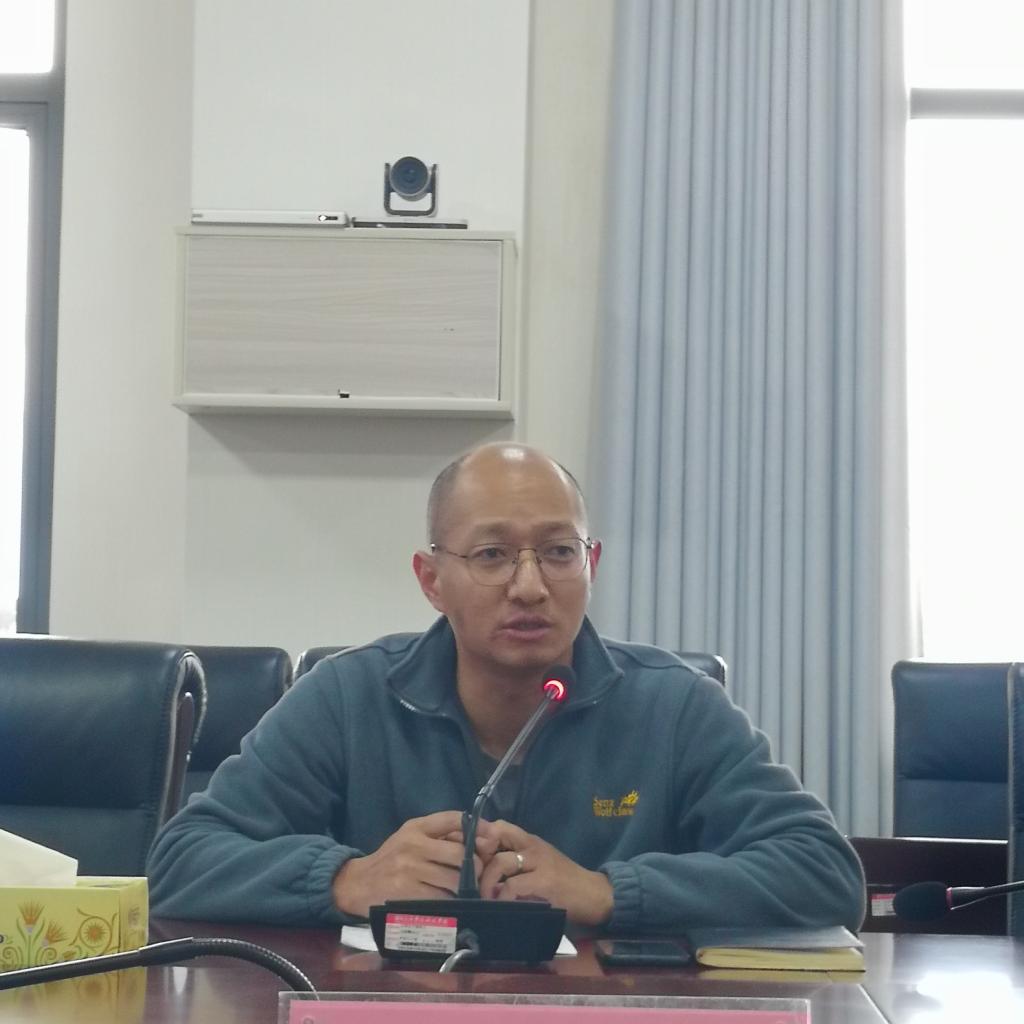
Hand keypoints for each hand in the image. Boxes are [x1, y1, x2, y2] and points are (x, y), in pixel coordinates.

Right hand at [332, 811, 498, 917]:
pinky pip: (441, 900)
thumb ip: (442, 835)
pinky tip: (451, 904)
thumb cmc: (392, 859)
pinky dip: (451, 903)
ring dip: (465, 889)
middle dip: (475, 867)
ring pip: (454, 880)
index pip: (454, 819)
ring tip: (466, 892)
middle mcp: (413, 846)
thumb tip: (483, 837)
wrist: (357, 884)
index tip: (492, 839)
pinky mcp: (407, 895)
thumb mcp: (412, 837)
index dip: (478, 828)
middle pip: (461, 855)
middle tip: (479, 876)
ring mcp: (409, 871)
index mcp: (416, 828)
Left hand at [478, 820, 613, 926]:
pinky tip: (500, 905)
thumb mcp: (539, 866)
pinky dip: (502, 896)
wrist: (594, 894)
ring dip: (487, 881)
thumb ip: (517, 865)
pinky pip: (515, 885)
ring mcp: (540, 862)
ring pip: (501, 861)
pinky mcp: (545, 882)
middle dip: (479, 856)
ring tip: (484, 897)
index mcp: (530, 842)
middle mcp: (533, 846)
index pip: (499, 827)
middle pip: (497, 835)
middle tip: (472, 879)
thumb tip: (484, 872)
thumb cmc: (564, 883)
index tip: (468, 856)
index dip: (479, 837)